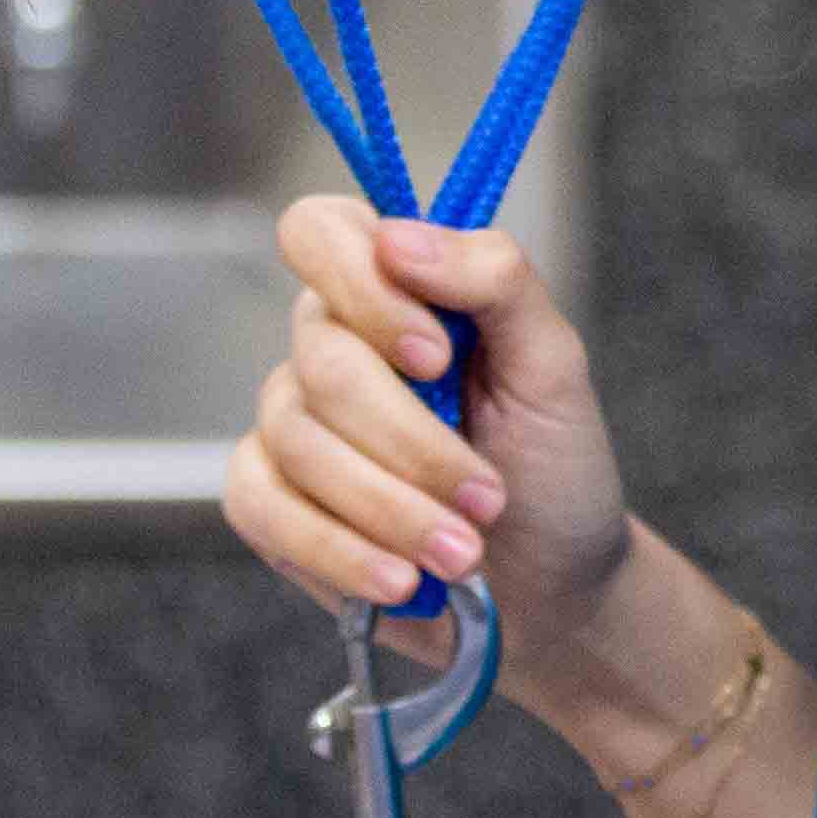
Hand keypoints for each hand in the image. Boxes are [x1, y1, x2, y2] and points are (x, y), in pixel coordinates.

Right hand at [223, 198, 636, 656]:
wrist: (551, 585)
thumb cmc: (553, 463)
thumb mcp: (554, 365)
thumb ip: (494, 280)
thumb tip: (398, 239)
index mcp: (395, 290)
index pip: (320, 232)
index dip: (363, 288)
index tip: (437, 356)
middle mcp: (330, 344)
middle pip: (324, 362)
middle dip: (415, 443)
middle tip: (488, 498)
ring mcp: (290, 423)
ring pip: (299, 442)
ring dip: (392, 509)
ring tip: (464, 553)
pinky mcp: (268, 501)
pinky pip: (262, 508)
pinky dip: (339, 551)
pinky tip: (399, 580)